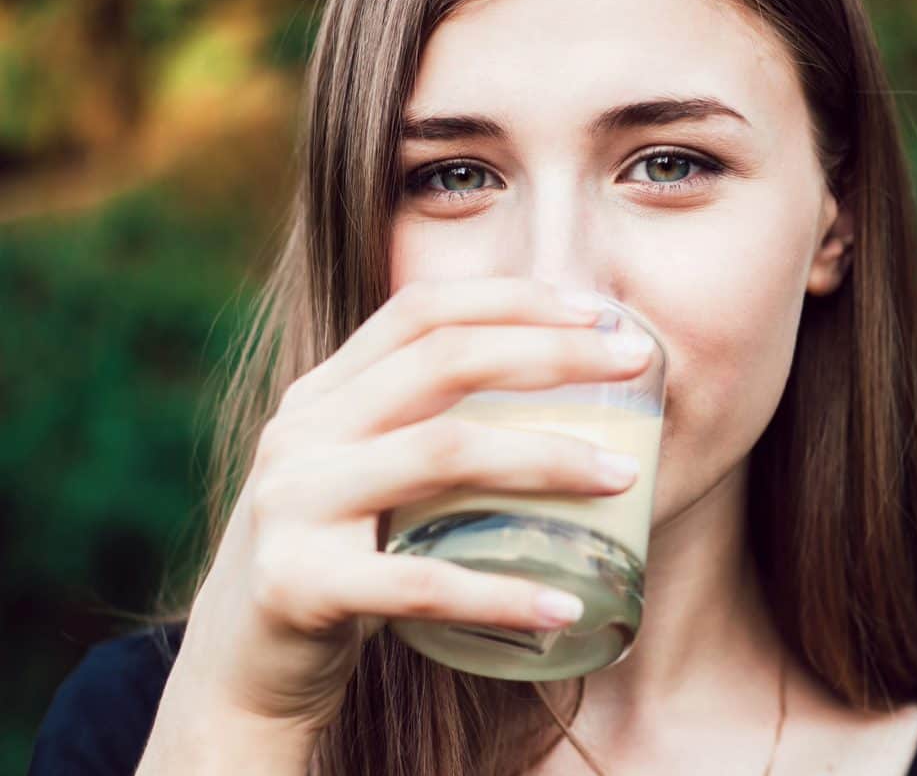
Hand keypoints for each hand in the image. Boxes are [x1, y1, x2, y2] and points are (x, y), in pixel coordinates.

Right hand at [170, 278, 653, 732]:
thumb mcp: (358, 469)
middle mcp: (302, 431)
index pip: (421, 310)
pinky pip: (421, 583)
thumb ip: (419, 424)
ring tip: (624, 475)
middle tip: (633, 362)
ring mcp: (294, 504)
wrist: (239, 663)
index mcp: (322, 392)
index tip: (597, 309)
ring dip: (549, 458)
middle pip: (444, 362)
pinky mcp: (300, 585)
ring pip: (444, 454)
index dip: (513, 298)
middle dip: (551, 352)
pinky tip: (565, 605)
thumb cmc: (331, 555)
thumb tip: (552, 388)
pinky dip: (502, 592)